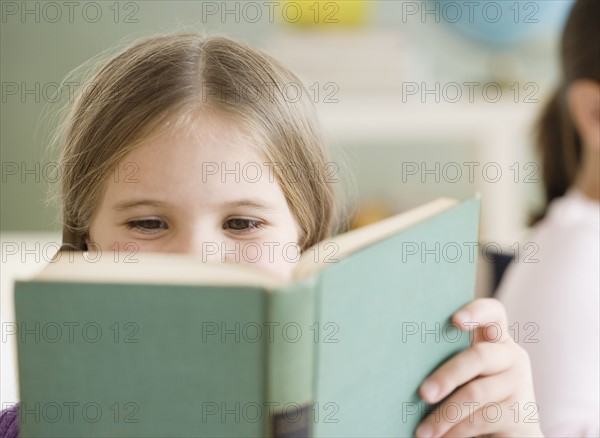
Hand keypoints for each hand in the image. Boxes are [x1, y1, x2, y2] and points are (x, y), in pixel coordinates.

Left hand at [415, 298, 542, 436]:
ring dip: (445, 414)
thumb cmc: (473, 396)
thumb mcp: (464, 374)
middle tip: (423, 393)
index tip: (454, 320)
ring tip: (423, 431)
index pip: (493, 313)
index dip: (476, 311)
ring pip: (477, 393)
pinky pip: (481, 419)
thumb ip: (448, 359)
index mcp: (495, 339)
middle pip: (479, 357)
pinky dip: (455, 431)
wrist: (508, 434)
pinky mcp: (521, 412)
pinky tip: (439, 437)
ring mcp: (519, 383)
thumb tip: (403, 361)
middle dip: (447, 376)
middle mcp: (511, 356)